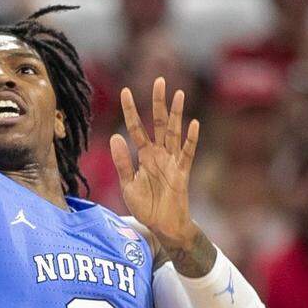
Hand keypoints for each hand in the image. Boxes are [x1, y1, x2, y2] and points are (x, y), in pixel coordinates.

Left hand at [110, 77, 200, 253]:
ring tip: (179, 94)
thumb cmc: (146, 207)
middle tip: (159, 80)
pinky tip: (193, 124)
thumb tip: (114, 136)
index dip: (131, 111)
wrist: (162, 228)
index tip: (125, 91)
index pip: (136, 128)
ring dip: (177, 114)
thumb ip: (122, 162)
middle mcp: (160, 155)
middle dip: (158, 102)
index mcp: (145, 156)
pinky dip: (190, 140)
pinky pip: (187, 154)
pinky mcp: (182, 174)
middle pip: (159, 123)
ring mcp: (172, 163)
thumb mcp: (127, 185)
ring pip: (174, 133)